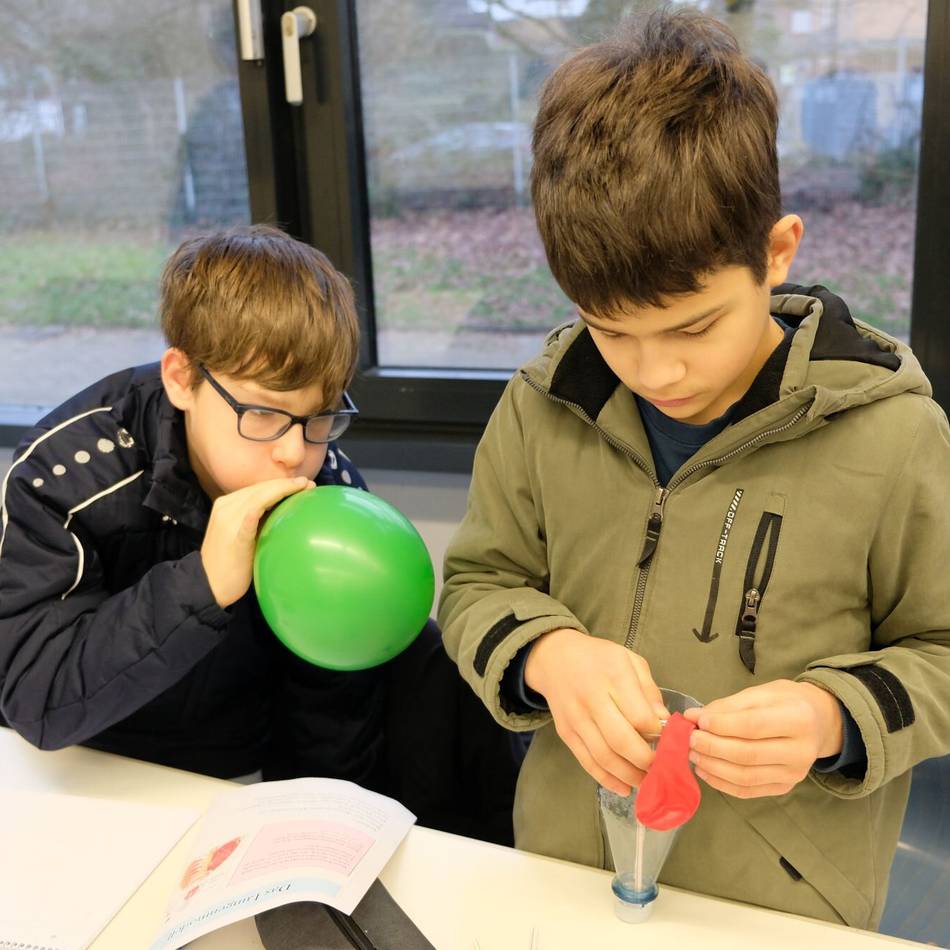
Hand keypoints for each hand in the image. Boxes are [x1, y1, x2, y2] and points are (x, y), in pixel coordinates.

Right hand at [201, 476, 313, 607]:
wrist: (208, 585)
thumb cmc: (231, 562)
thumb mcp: (244, 534)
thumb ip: (259, 520)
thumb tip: (285, 510)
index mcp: (228, 505)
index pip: (257, 489)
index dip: (280, 483)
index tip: (303, 483)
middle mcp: (226, 507)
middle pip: (260, 489)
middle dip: (285, 484)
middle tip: (309, 483)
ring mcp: (227, 521)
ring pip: (257, 497)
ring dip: (281, 490)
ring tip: (302, 487)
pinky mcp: (233, 537)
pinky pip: (247, 520)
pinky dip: (256, 511)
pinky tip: (271, 504)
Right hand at [524, 628, 668, 795]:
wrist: (554, 658)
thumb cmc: (599, 658)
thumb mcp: (630, 661)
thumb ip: (649, 690)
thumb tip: (664, 722)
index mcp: (613, 676)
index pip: (639, 716)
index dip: (658, 734)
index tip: (668, 739)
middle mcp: (591, 698)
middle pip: (621, 741)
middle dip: (646, 761)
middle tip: (662, 768)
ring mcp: (576, 718)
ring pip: (604, 757)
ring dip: (629, 776)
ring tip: (647, 782)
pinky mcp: (566, 733)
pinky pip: (587, 762)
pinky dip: (607, 780)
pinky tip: (624, 787)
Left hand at [682, 680, 843, 798]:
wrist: (818, 722)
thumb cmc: (785, 702)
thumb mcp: (760, 693)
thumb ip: (727, 706)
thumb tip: (694, 718)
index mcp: (798, 719)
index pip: (753, 726)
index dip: (721, 726)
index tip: (698, 721)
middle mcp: (801, 751)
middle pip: (748, 755)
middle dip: (712, 747)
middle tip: (690, 739)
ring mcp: (794, 773)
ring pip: (746, 776)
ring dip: (713, 767)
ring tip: (693, 754)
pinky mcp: (785, 787)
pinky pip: (748, 790)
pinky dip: (721, 783)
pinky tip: (705, 770)